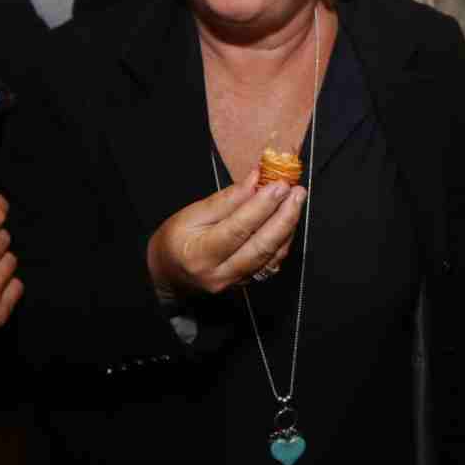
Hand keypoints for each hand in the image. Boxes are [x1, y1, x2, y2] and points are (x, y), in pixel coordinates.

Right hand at [145, 176, 305, 297]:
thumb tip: (254, 181)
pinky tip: (288, 222)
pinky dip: (283, 241)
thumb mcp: (191, 214)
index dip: (261, 207)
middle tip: (297, 192)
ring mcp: (235, 283)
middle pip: (260, 246)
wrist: (167, 274)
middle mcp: (219, 274)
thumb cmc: (175, 241)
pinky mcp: (246, 284)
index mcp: (199, 255)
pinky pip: (271, 263)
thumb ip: (225, 200)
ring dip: (288, 227)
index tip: (278, 185)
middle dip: (284, 217)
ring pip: (271, 256)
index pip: (237, 229)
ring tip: (296, 202)